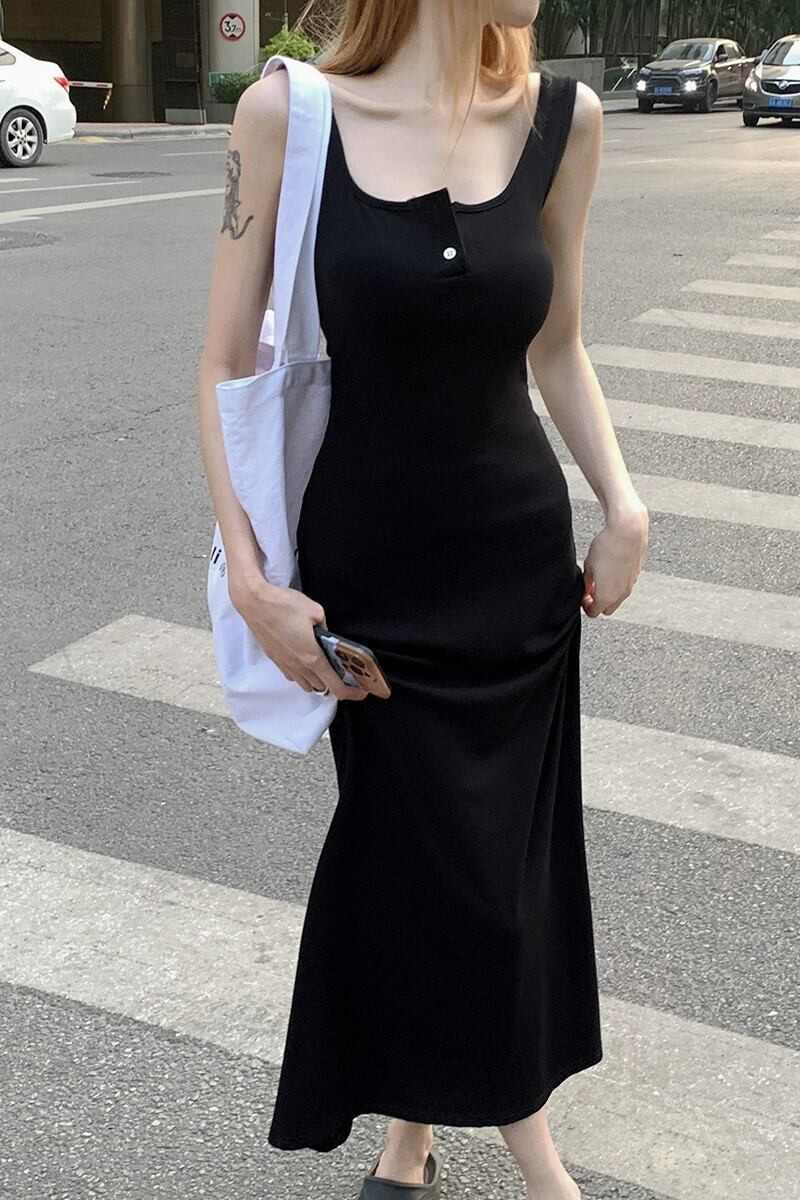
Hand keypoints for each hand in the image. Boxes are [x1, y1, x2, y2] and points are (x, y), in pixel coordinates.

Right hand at [228, 575, 367, 700]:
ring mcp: (285, 664)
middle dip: (335, 684)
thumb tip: (327, 636)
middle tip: (344, 674)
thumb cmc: (282, 605)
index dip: (352, 692)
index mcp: (311, 656)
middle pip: (321, 688)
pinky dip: (302, 674)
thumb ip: (326, 628)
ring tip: (324, 667)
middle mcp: (298, 665)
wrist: (254, 602)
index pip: (335, 686)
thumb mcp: (316, 611)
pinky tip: (305, 660)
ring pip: (306, 684)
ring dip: (318, 680)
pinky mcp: (275, 659)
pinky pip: (293, 675)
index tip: (361, 691)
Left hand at [581, 501, 648, 617]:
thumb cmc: (607, 547)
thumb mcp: (588, 566)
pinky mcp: (636, 574)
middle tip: (590, 591)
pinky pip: (625, 585)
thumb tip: (586, 589)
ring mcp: (631, 584)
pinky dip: (617, 583)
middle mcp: (621, 594)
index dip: (586, 607)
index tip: (583, 598)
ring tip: (600, 577)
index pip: (594, 612)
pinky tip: (611, 569)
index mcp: (607, 596)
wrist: (628, 531)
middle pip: (608, 609)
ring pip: (618, 598)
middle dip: (598, 603)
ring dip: (608, 593)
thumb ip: (587, 582)